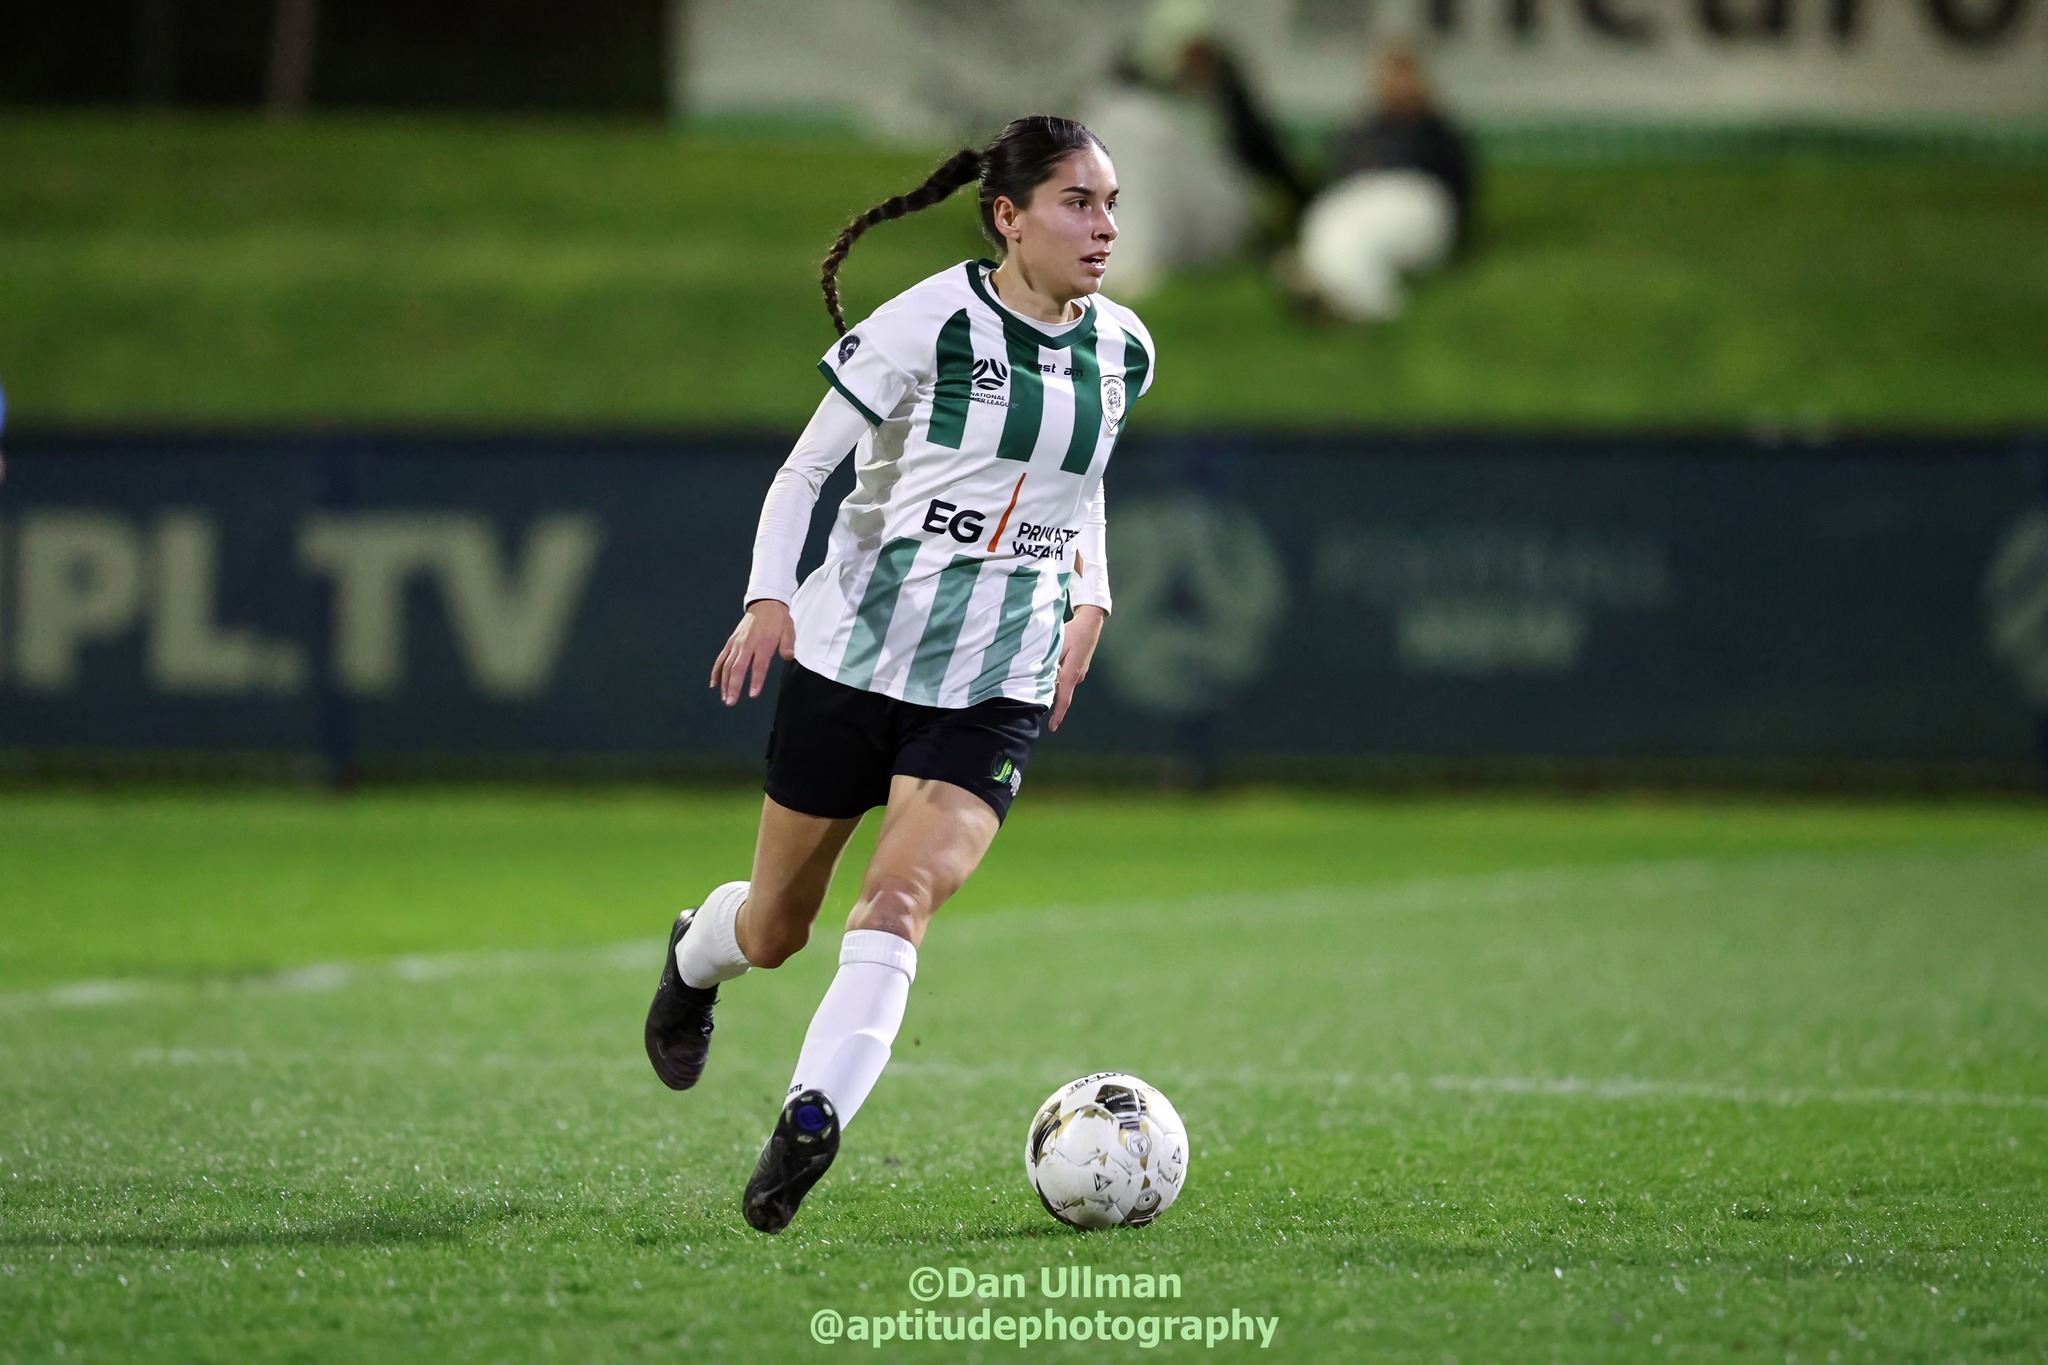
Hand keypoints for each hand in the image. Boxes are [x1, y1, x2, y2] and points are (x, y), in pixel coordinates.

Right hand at [710, 599, 794, 705]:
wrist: (765, 604)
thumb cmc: (778, 620)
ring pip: (727, 666)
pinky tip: (714, 685)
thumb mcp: (788, 631)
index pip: (759, 665)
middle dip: (734, 686)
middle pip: (738, 668)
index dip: (756, 680)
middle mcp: (747, 644)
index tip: (753, 695)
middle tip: (731, 702)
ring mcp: (737, 644)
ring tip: (725, 698)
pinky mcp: (731, 643)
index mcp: (763, 643)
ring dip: (725, 683)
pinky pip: (721, 659)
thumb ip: (787, 645)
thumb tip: (789, 656)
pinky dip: (717, 672)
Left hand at [1048, 605, 1106, 732]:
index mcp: (1071, 673)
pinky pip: (1065, 678)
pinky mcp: (1079, 668)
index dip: (1058, 714)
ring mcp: (1079, 673)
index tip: (1052, 728)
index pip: (1064, 699)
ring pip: (1061, 684)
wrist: (1090, 624)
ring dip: (1051, 685)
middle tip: (1031, 700)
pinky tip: (1049, 670)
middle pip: (1060, 693)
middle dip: (1048, 699)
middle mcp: (1077, 677)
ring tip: (1037, 682)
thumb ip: (1050, 663)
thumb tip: (1042, 677)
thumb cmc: (1073, 632)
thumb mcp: (1058, 646)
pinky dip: (1056, 678)